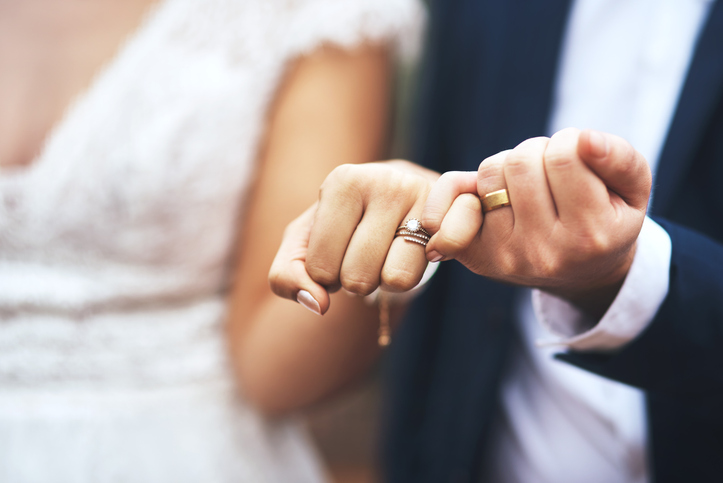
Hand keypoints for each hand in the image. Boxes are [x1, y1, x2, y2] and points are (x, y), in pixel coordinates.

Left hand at [269, 160, 439, 314]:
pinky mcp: (456, 212)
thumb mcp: (303, 245)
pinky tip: (419, 252)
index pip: (320, 269)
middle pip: (357, 279)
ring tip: (387, 253)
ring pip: (395, 280)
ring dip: (387, 281)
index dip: (325, 274)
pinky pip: (429, 269)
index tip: (338, 249)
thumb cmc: (341, 225)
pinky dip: (417, 272)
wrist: (398, 193)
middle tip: (364, 253)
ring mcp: (423, 195)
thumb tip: (318, 305)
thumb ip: (287, 277)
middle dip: (356, 280)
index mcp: (342, 181)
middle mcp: (384, 180)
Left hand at [422, 128, 651, 316]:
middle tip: (551, 169)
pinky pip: (453, 197)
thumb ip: (620, 160)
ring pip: (490, 172)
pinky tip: (482, 195)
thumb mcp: (632, 192)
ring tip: (528, 183)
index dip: (570, 141)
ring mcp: (505, 255)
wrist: (580, 272)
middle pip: (521, 162)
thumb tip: (586, 139)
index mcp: (589, 236)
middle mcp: (543, 252)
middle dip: (537, 151)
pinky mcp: (475, 253)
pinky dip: (462, 185)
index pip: (564, 156)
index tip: (577, 154)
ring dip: (508, 165)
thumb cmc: (606, 219)